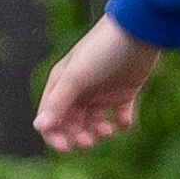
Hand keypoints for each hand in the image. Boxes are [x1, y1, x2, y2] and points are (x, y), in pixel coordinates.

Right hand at [35, 16, 164, 152]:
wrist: (140, 31)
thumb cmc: (103, 49)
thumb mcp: (77, 76)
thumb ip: (58, 103)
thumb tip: (38, 127)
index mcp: (63, 83)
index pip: (51, 117)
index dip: (55, 136)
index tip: (67, 147)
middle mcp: (80, 89)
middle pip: (72, 124)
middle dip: (78, 136)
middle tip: (90, 140)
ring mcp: (102, 91)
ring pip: (94, 123)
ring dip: (98, 133)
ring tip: (108, 130)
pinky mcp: (125, 92)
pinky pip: (120, 116)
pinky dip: (122, 124)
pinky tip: (124, 122)